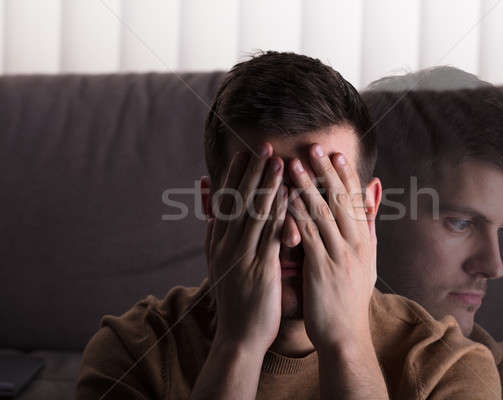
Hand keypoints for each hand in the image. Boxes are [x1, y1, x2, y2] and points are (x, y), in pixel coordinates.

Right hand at [206, 143, 287, 354]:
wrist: (238, 338)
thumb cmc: (236, 301)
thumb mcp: (220, 267)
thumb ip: (220, 239)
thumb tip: (214, 215)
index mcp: (217, 243)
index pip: (226, 202)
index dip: (235, 176)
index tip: (243, 153)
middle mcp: (226, 246)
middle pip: (239, 201)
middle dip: (251, 172)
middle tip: (262, 146)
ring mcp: (241, 256)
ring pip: (254, 213)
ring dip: (266, 185)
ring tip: (277, 161)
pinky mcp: (259, 269)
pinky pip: (270, 235)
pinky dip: (278, 213)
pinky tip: (288, 196)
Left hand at [288, 144, 376, 350]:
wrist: (346, 336)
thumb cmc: (351, 300)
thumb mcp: (368, 264)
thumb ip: (368, 230)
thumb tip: (372, 203)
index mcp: (365, 242)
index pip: (356, 202)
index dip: (346, 176)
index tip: (335, 155)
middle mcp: (356, 245)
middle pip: (340, 201)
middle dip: (325, 172)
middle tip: (313, 148)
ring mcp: (340, 256)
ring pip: (322, 213)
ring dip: (306, 187)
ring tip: (293, 165)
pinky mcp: (321, 269)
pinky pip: (307, 235)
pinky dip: (294, 214)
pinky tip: (282, 200)